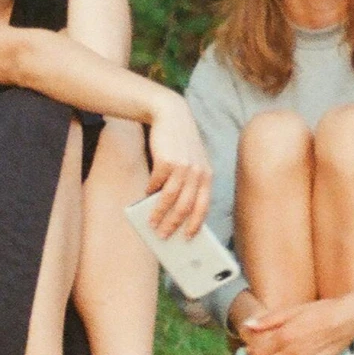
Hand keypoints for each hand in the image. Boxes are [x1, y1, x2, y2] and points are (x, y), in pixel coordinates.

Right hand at [141, 94, 212, 238]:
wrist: (171, 116)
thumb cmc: (180, 144)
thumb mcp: (192, 162)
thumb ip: (188, 183)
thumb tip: (173, 211)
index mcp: (207, 176)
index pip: (203, 206)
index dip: (195, 224)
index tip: (188, 238)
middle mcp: (197, 172)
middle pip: (186, 207)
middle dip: (174, 224)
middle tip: (164, 236)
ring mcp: (182, 167)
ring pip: (170, 199)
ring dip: (159, 214)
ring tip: (152, 224)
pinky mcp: (166, 161)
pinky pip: (156, 184)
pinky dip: (150, 192)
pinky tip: (146, 196)